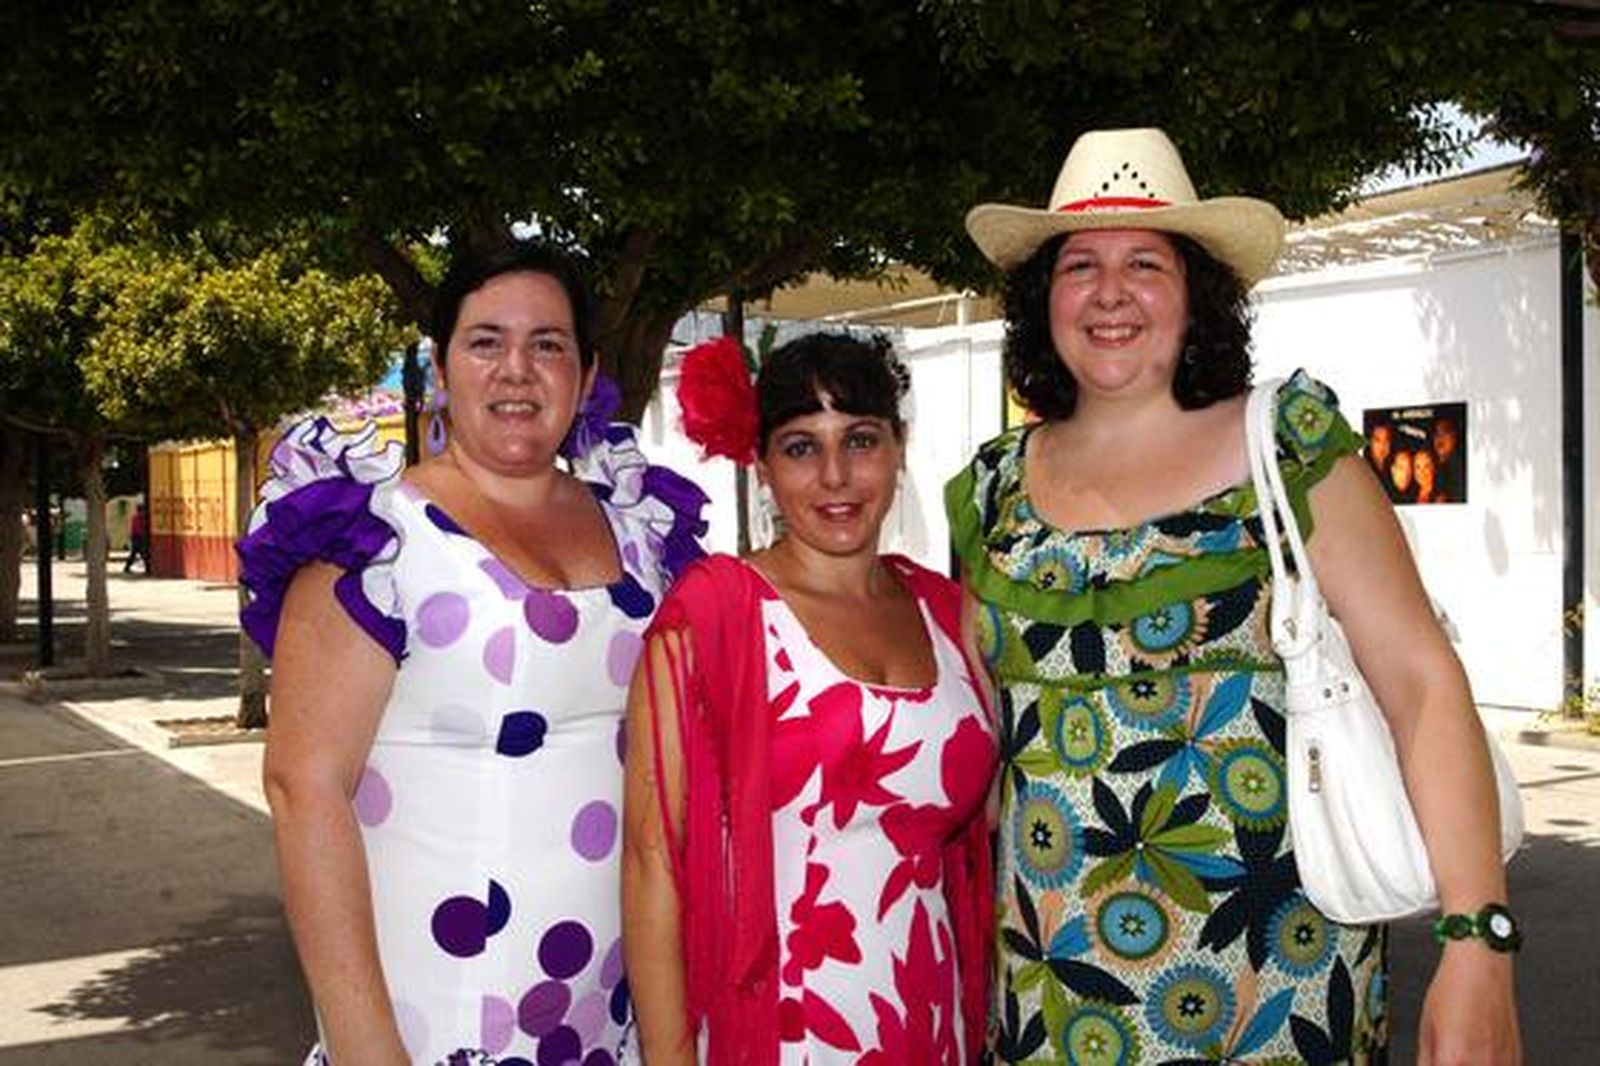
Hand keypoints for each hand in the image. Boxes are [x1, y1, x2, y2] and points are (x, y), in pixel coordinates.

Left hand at [1417, 942, 1519, 1064]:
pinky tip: (1478, 1053)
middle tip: (1445, 1057)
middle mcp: (1483, 1065)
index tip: (1435, 1063)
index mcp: (1454, 1060)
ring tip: (1462, 1052)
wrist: (1482, 967)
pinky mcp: (1516, 1058)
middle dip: (1451, 1065)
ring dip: (1471, 1065)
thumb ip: (1426, 1060)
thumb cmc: (1454, 988)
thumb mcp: (1427, 1027)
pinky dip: (1487, 1064)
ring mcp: (1503, 1063)